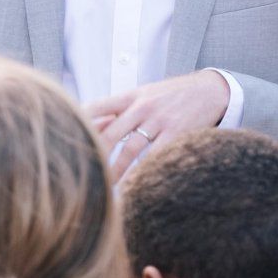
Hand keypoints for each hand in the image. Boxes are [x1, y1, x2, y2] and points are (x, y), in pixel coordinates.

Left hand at [85, 71, 231, 181]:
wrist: (211, 90)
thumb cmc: (170, 96)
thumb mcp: (144, 95)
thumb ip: (120, 110)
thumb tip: (90, 125)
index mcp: (130, 96)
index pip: (98, 106)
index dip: (80, 122)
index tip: (66, 137)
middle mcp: (142, 107)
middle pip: (111, 132)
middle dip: (95, 153)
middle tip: (81, 172)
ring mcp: (159, 121)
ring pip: (131, 149)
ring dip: (116, 170)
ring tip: (105, 186)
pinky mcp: (176, 134)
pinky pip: (155, 157)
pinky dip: (143, 172)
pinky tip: (133, 185)